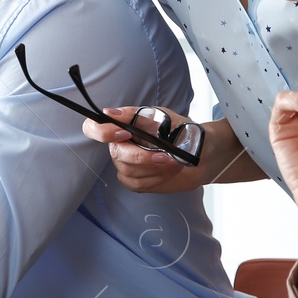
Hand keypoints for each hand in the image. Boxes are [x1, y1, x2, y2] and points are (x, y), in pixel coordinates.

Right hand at [82, 110, 258, 191]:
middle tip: (167, 155)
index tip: (125, 133)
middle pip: (116, 155)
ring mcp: (127, 165)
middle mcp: (120, 146)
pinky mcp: (136, 182)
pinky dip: (157, 178)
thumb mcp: (163, 117)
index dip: (102, 132)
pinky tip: (170, 171)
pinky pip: (137, 184)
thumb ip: (136, 115)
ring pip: (128, 172)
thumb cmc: (183, 132)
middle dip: (144, 157)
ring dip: (156, 169)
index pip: (94, 128)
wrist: (202, 154)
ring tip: (175, 161)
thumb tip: (110, 113)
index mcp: (123, 126)